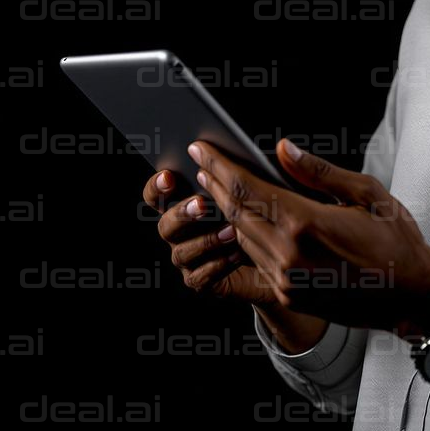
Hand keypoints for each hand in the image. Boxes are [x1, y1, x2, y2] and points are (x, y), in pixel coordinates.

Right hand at [142, 167, 276, 307]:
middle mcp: (178, 232)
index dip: (157, 185)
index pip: (156, 193)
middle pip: (165, 224)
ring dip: (206, 240)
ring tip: (231, 231)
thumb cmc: (259, 214)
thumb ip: (243, 172)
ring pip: (181, 252)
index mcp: (182, 203)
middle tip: (203, 204)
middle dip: (182, 213)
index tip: (170, 175)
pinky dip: (218, 264)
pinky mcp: (200, 280)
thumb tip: (259, 150)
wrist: (273, 256)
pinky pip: (200, 277)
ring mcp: (186, 258)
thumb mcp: (251, 190)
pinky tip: (238, 254)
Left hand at [187, 138, 429, 340]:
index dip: (220, 166)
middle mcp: (289, 255)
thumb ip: (317, 172)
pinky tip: (237, 219)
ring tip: (213, 183)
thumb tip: (281, 149)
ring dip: (223, 208)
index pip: (247, 189)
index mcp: (306, 223)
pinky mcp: (290, 295)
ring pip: (241, 236)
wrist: (413, 297)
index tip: (202, 148)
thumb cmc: (396, 240)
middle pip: (236, 212)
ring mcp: (286, 280)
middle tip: (200, 159)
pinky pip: (255, 259)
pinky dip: (241, 234)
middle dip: (214, 183)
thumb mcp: (366, 194)